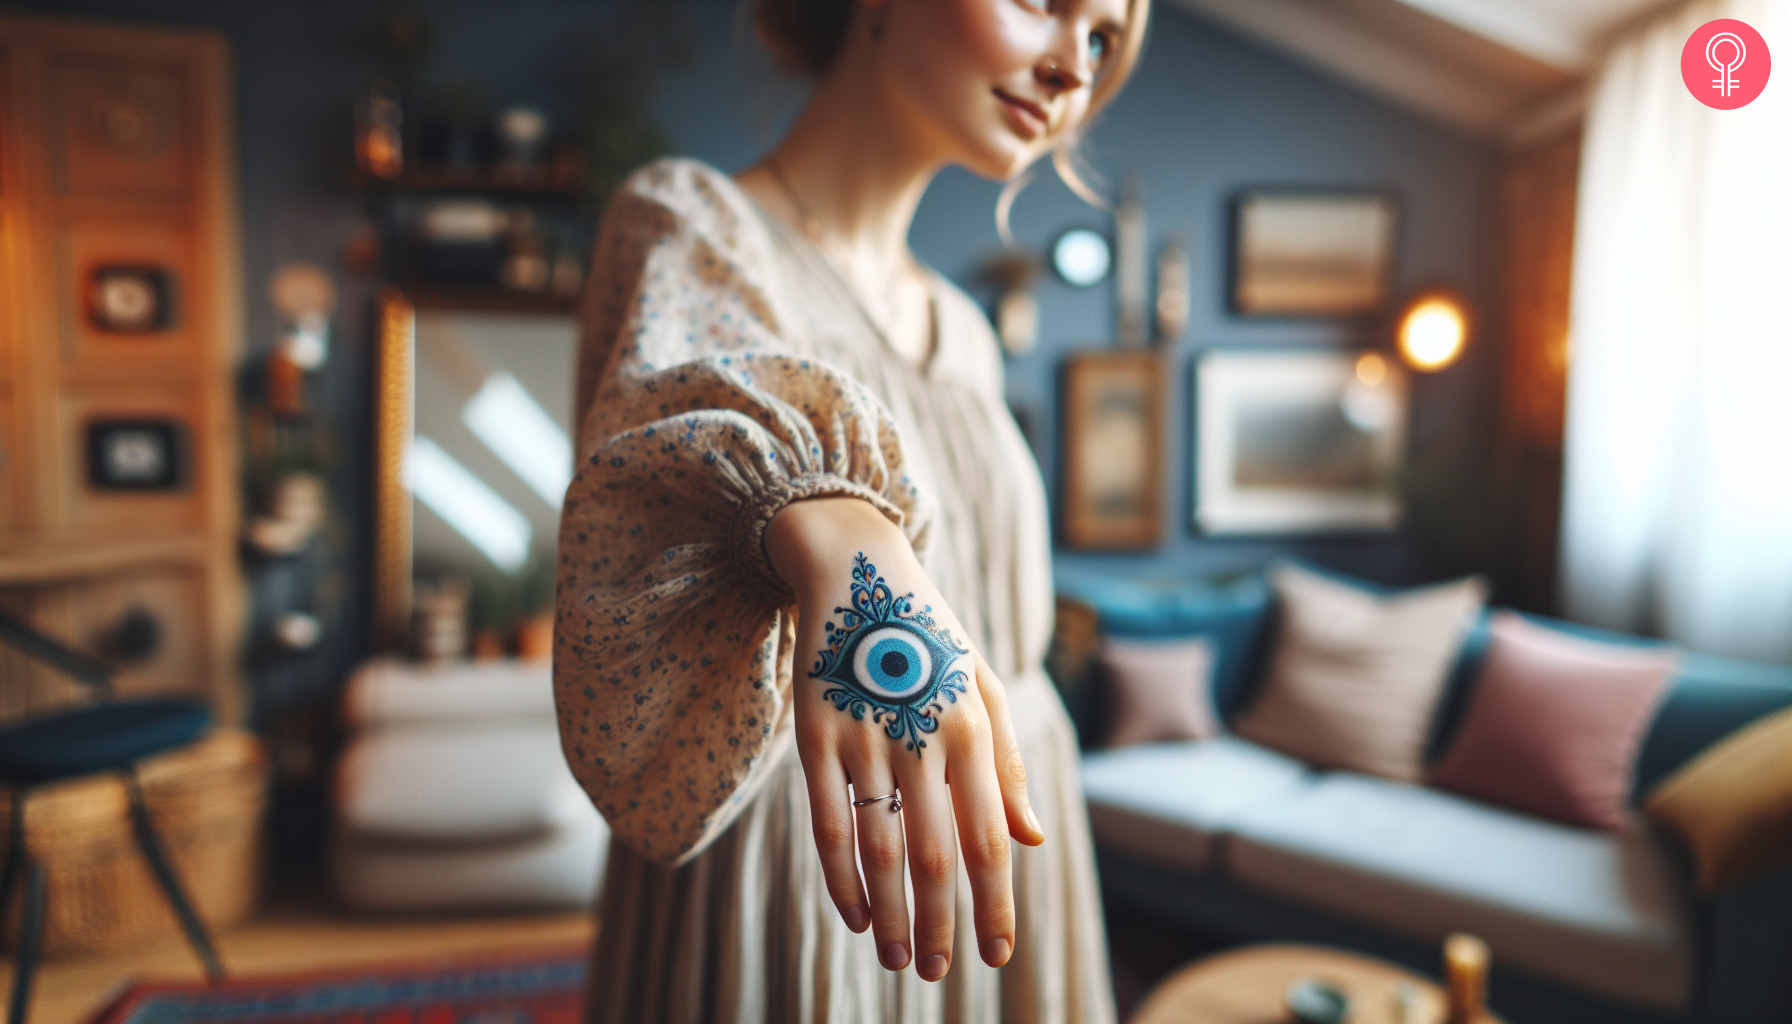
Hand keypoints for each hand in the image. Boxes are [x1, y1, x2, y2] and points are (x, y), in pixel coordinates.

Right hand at [764, 497, 1045, 981]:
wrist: (857, 569)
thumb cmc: (932, 639)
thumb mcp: (984, 686)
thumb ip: (1009, 764)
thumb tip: (1032, 840)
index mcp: (973, 728)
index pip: (989, 838)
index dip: (994, 903)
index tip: (996, 953)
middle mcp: (921, 736)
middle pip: (936, 855)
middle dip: (941, 924)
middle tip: (940, 972)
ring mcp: (863, 737)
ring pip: (879, 850)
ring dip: (892, 914)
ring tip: (901, 959)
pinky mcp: (815, 735)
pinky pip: (828, 823)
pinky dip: (841, 879)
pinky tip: (857, 916)